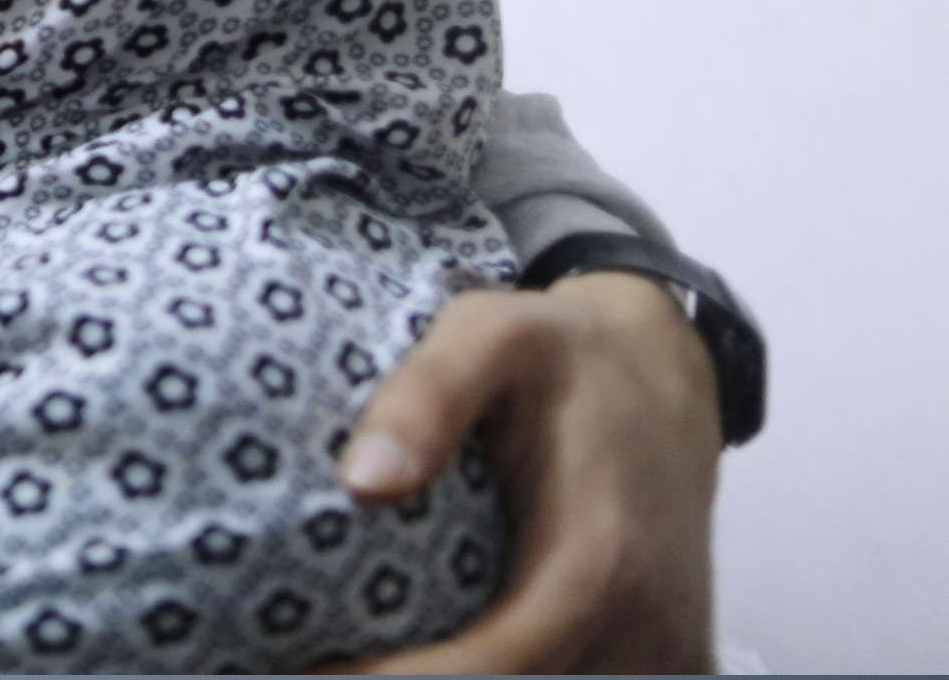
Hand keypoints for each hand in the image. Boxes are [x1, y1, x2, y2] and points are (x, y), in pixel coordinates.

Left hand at [331, 274, 719, 672]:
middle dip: (416, 679)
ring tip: (366, 650)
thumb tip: (362, 483)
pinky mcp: (669, 662)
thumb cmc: (565, 353)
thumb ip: (428, 396)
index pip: (487, 669)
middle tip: (322, 654)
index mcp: (599, 564)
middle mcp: (647, 629)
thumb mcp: (490, 334)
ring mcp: (666, 655)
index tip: (310, 667)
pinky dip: (516, 673)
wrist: (662, 372)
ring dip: (460, 676)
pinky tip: (437, 651)